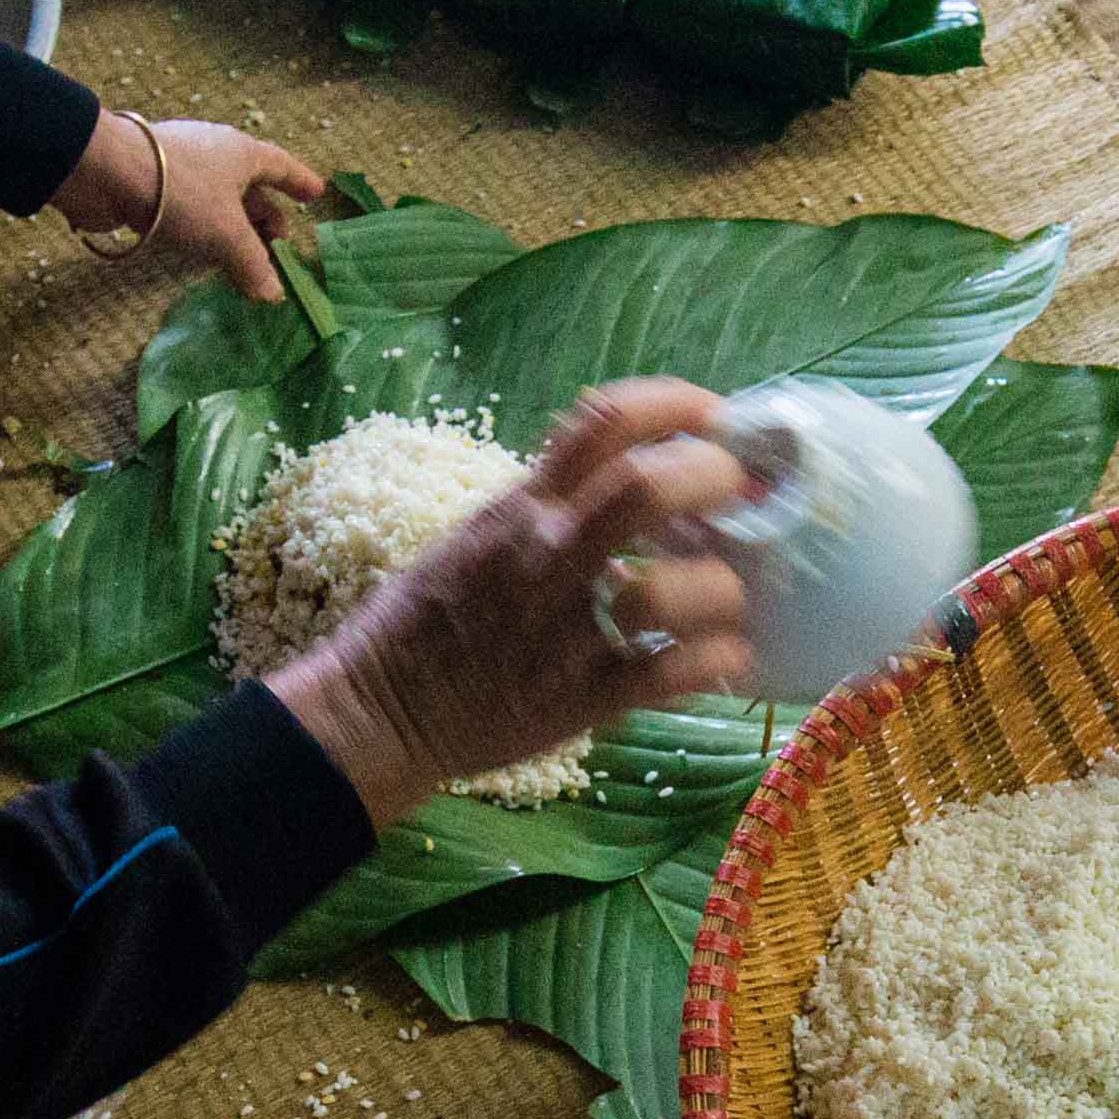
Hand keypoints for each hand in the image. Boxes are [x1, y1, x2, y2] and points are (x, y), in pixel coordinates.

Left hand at [57, 110, 323, 299]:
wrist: (108, 173)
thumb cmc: (183, 194)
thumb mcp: (226, 233)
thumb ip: (253, 264)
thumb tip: (274, 296)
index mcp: (242, 153)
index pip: (281, 165)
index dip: (299, 181)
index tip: (316, 193)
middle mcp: (215, 154)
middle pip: (249, 186)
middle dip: (264, 216)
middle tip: (277, 244)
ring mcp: (182, 166)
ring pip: (218, 199)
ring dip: (232, 228)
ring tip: (241, 258)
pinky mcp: (152, 183)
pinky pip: (191, 208)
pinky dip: (204, 230)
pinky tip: (201, 252)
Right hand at [264, 381, 761, 827]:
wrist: (378, 713)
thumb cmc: (423, 622)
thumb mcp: (473, 537)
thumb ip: (542, 506)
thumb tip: (623, 476)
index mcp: (519, 508)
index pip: (602, 421)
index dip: (674, 405)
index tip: (712, 417)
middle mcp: (545, 557)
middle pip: (647, 488)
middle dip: (714, 479)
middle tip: (740, 497)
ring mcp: (566, 631)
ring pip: (673, 590)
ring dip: (720, 588)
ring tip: (726, 597)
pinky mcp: (582, 701)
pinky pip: (673, 673)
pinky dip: (717, 660)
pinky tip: (723, 656)